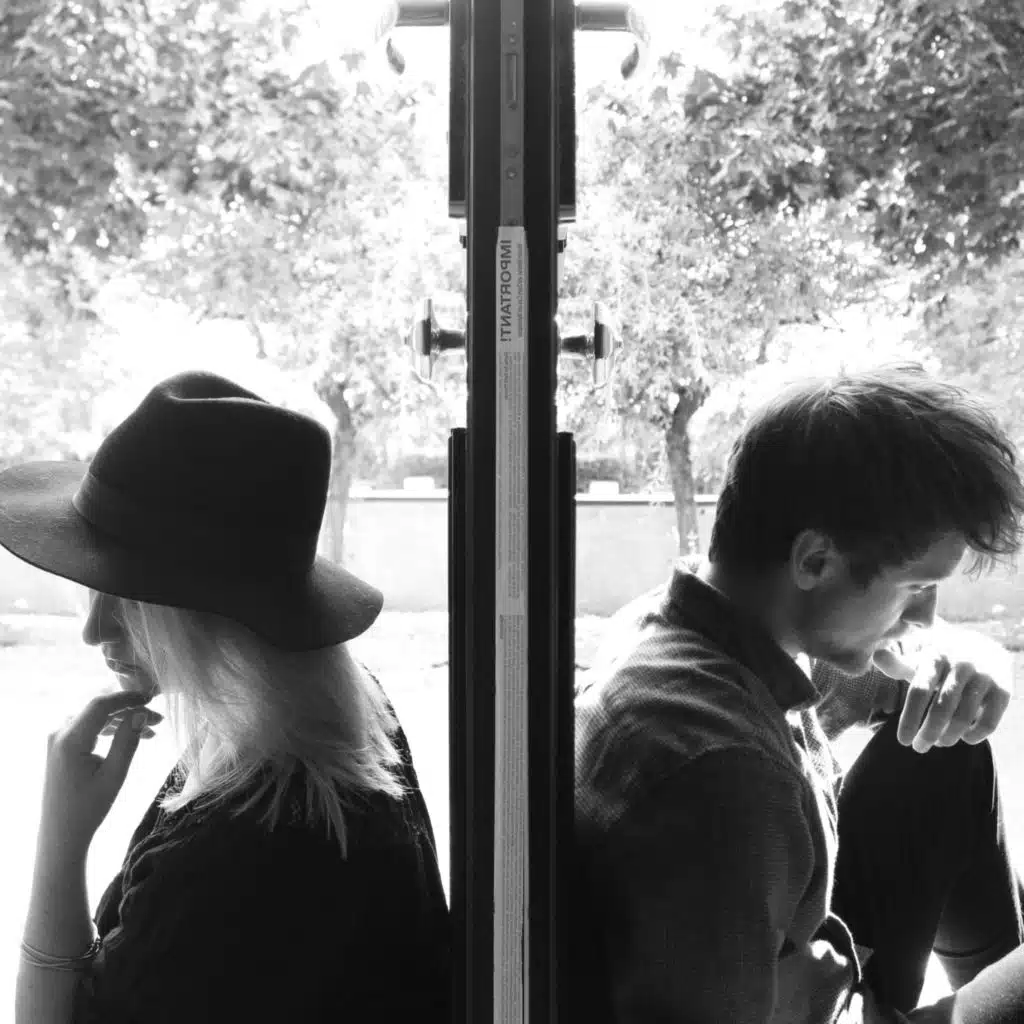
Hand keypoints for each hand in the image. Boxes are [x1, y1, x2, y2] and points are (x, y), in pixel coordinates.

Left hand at [38, 691, 162, 858]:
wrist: (60, 835)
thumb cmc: (88, 809)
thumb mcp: (114, 775)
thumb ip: (127, 740)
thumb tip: (140, 713)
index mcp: (70, 739)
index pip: (100, 705)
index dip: (127, 697)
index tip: (152, 698)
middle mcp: (59, 734)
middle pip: (98, 709)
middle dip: (128, 709)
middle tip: (157, 719)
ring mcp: (57, 740)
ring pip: (94, 717)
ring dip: (121, 720)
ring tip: (150, 730)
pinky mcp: (60, 748)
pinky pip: (87, 728)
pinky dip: (109, 728)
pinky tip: (129, 735)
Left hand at [873, 634, 1011, 752]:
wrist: (986, 647)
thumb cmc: (943, 660)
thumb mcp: (922, 659)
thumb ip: (900, 665)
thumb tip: (877, 656)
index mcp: (934, 657)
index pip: (919, 691)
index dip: (909, 719)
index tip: (902, 741)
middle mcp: (960, 664)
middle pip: (941, 709)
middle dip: (928, 733)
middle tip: (919, 747)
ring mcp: (983, 676)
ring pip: (964, 717)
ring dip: (949, 736)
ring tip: (940, 742)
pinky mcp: (1002, 689)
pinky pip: (989, 721)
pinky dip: (976, 736)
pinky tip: (965, 739)